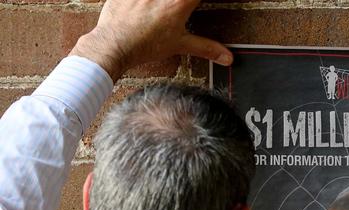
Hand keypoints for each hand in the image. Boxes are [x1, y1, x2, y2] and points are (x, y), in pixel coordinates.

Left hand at [70, 0, 231, 81]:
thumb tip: (227, 57)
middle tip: (177, 9)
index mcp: (179, 2)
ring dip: (160, 2)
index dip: (198, 1)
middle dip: (182, 2)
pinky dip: (141, 0)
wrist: (115, 45)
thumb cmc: (145, 45)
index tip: (195, 6)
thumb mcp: (180, 46)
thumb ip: (206, 48)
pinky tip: (144, 5)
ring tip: (159, 11)